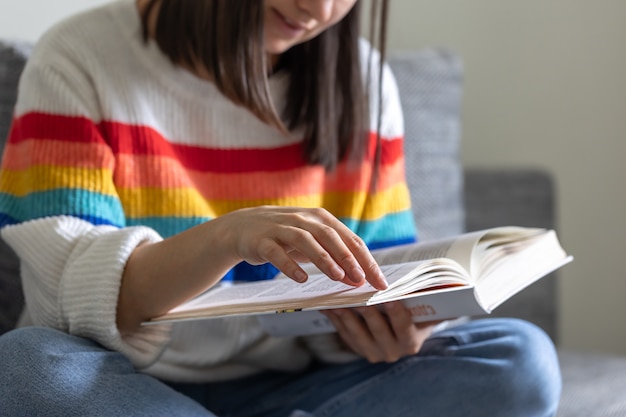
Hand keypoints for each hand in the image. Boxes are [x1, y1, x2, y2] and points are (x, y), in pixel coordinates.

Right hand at [218, 206, 387, 289]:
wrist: (242, 227)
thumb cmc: (284, 236)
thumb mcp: (311, 243)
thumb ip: (333, 258)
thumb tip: (357, 278)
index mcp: (321, 219)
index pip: (351, 239)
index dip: (367, 260)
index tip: (380, 281)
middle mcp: (304, 220)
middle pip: (331, 237)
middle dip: (348, 258)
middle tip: (361, 279)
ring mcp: (282, 228)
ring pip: (306, 241)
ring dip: (323, 258)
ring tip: (337, 276)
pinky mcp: (262, 240)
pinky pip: (277, 252)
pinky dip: (290, 265)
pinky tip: (301, 279)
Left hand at [322, 301, 438, 362]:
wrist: (402, 331)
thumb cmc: (416, 313)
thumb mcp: (427, 310)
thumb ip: (435, 299)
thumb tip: (453, 285)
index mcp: (411, 343)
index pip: (404, 327)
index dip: (397, 313)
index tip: (390, 298)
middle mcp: (392, 352)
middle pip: (378, 330)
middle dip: (368, 313)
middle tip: (359, 297)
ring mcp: (372, 352)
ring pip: (356, 334)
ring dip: (346, 316)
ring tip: (337, 300)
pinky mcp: (355, 348)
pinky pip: (343, 333)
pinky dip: (335, 319)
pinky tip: (327, 305)